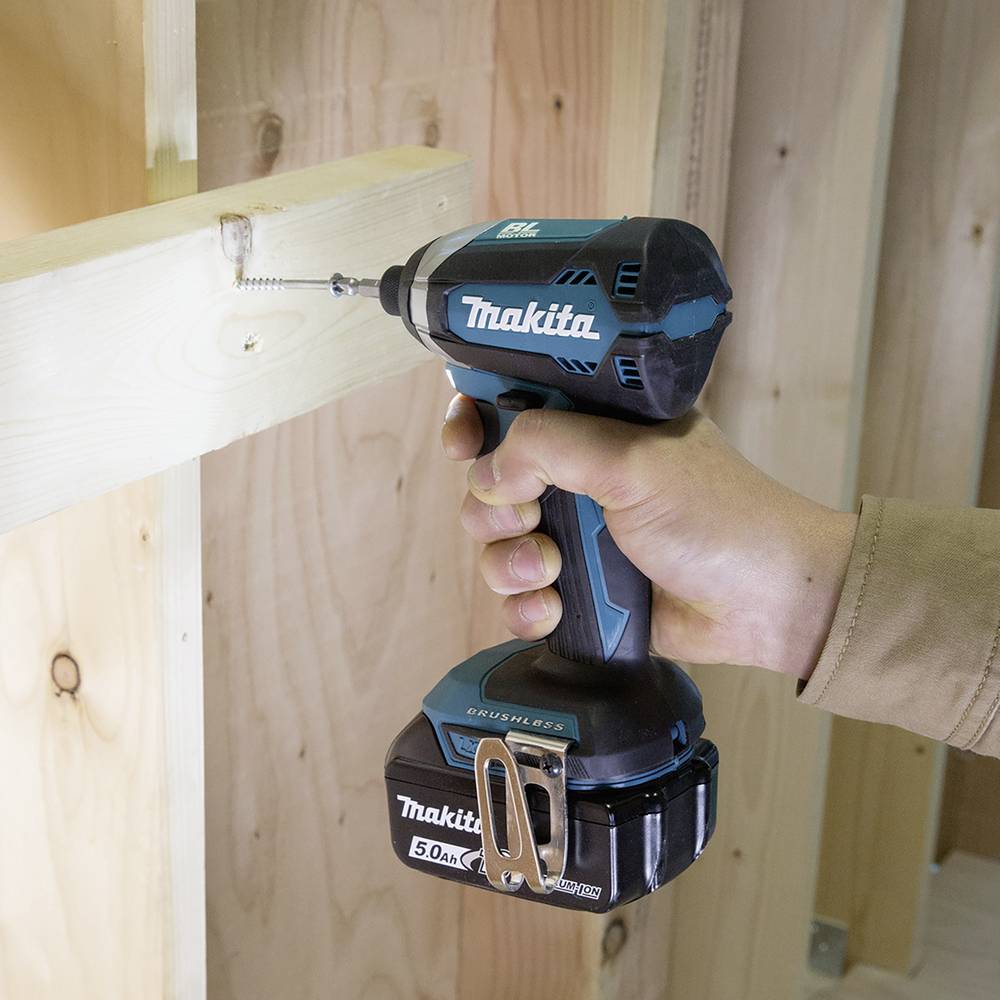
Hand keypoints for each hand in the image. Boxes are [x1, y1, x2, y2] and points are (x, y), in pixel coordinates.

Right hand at [441, 398, 856, 679]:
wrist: (765, 603)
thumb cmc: (717, 517)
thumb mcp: (632, 460)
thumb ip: (550, 446)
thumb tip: (486, 471)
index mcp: (594, 425)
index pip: (512, 405)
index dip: (476, 421)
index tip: (464, 442)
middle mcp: (578, 475)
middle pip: (489, 483)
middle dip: (493, 508)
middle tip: (530, 519)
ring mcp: (577, 534)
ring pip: (495, 543)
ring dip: (508, 562)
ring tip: (549, 573)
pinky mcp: (578, 589)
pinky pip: (519, 596)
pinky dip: (525, 607)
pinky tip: (553, 610)